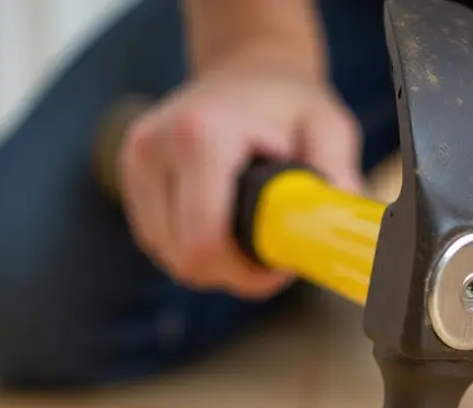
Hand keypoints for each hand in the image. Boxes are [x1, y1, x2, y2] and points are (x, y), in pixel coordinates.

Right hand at [119, 46, 361, 296]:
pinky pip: (159, 242)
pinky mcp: (129, 177)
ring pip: (170, 257)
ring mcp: (135, 163)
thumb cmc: (290, 103)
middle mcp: (155, 147)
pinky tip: (223, 223)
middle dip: (234, 271)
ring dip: (213, 262)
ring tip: (249, 229)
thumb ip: (337, 178)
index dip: (246, 273)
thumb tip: (342, 229)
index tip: (280, 262)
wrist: (247, 69)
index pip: (204, 243)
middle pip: (186, 260)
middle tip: (271, 252)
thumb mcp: (329, 130)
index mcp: (201, 135)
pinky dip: (192, 246)